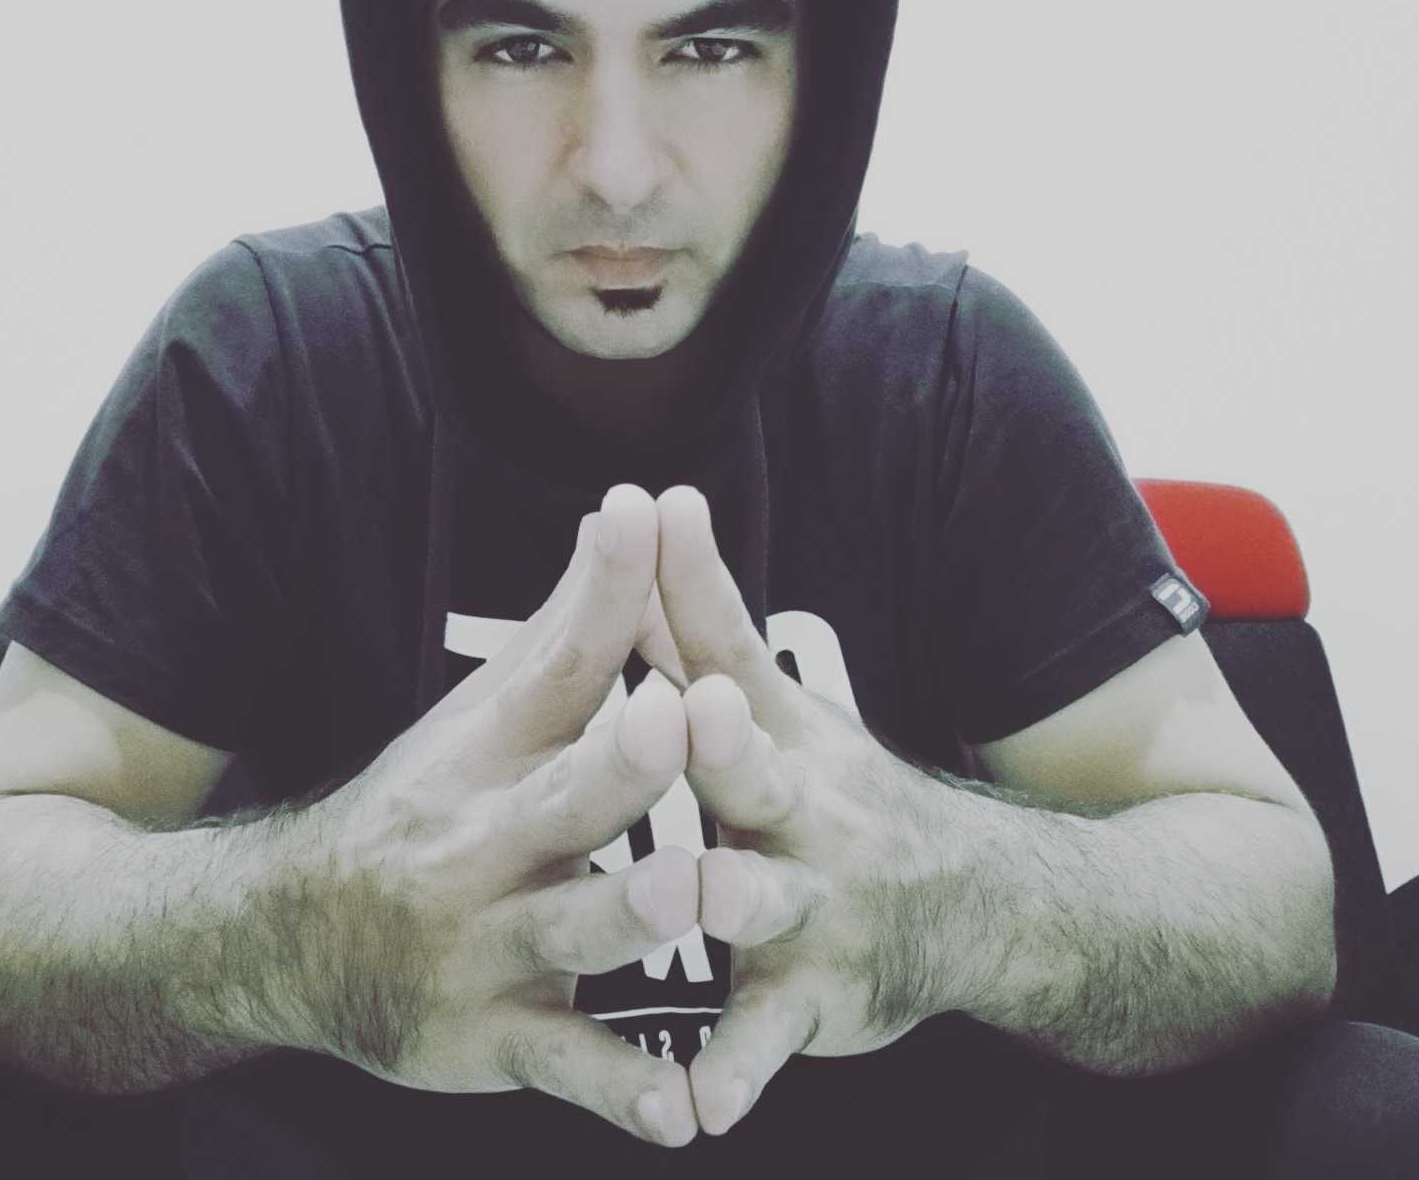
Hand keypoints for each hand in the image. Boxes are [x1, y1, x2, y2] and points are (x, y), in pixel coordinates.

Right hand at [286, 484, 699, 1147]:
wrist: (288, 937)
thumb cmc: (421, 805)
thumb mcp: (482, 718)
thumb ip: (571, 626)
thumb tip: (630, 510)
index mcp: (486, 755)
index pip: (553, 666)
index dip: (603, 602)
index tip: (642, 519)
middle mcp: (478, 844)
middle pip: (559, 796)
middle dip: (619, 762)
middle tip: (677, 716)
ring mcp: (482, 947)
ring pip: (570, 932)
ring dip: (631, 912)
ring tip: (691, 890)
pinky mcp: (490, 1043)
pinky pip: (563, 1070)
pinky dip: (617, 1093)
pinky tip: (680, 1115)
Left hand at [654, 485, 951, 1136]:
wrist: (974, 902)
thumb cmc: (838, 788)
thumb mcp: (778, 706)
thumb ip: (699, 624)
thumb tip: (649, 514)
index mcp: (776, 732)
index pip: (729, 642)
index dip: (695, 583)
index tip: (661, 508)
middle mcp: (802, 808)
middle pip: (754, 765)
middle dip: (723, 739)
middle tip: (692, 704)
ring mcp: (813, 905)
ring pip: (762, 901)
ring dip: (729, 897)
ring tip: (690, 894)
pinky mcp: (812, 1000)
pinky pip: (767, 1040)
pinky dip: (737, 1074)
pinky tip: (696, 1114)